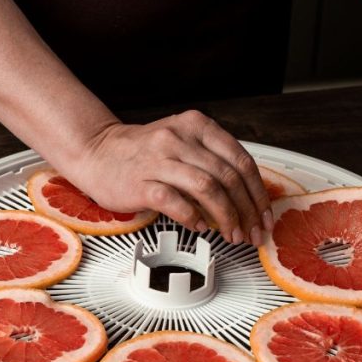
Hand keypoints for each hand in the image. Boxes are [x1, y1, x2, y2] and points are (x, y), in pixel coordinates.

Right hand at [61, 110, 272, 244]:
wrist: (97, 152)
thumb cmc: (143, 154)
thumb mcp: (183, 143)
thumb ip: (212, 161)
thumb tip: (247, 198)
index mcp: (196, 125)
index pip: (241, 159)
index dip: (258, 193)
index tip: (264, 216)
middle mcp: (180, 138)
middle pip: (228, 177)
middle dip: (247, 211)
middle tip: (251, 233)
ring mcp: (159, 159)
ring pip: (208, 189)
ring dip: (226, 217)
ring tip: (231, 235)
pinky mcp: (141, 182)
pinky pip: (175, 202)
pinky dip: (193, 218)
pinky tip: (201, 228)